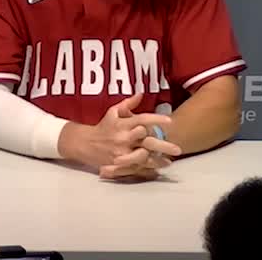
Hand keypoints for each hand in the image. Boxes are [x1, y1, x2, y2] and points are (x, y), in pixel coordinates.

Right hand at [60, 93, 181, 173]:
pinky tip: (159, 167)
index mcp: (122, 124)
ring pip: (143, 157)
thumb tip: (141, 93)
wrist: (83, 143)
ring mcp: (121, 152)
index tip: (170, 121)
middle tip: (178, 149)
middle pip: (146, 141)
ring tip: (169, 161)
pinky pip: (137, 167)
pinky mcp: (119, 163)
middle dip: (163, 145)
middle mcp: (123, 138)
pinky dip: (149, 168)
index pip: (142, 120)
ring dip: (157, 159)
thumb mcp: (112, 112)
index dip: (156, 119)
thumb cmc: (102, 127)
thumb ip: (128, 104)